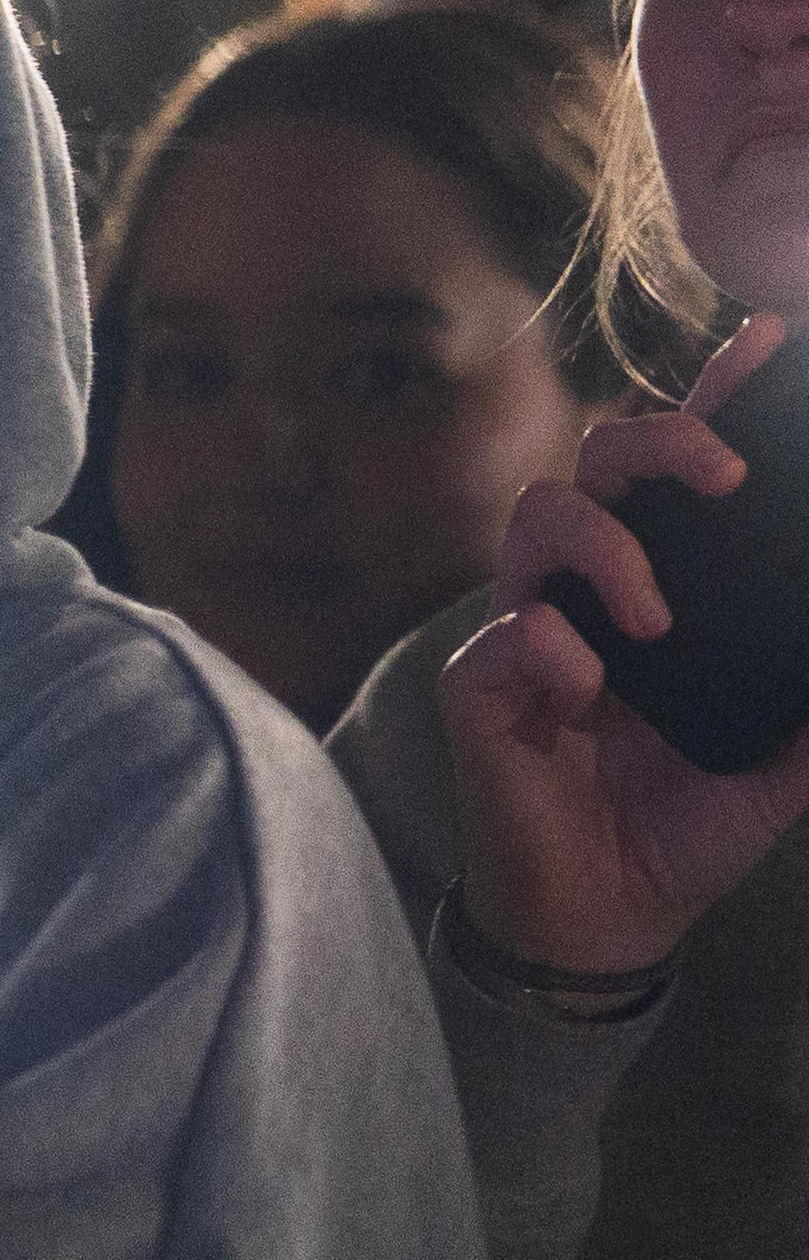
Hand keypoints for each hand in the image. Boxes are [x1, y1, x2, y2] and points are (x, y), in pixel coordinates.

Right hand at [437, 314, 808, 980]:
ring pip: (538, 517)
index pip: (684, 474)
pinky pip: (505, 638)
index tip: (766, 344)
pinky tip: (588, 699)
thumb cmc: (687, 820)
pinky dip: (554, 655)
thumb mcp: (791, 757)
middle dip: (661, 440)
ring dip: (604, 548)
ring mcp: (531, 632)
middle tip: (725, 477)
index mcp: (668, 588)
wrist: (617, 915)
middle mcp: (593, 590)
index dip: (717, 399)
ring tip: (656, 618)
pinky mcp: (482, 691)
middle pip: (601, 457)